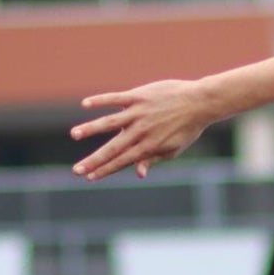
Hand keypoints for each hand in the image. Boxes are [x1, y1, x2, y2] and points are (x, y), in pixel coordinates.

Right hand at [71, 80, 208, 180]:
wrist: (199, 103)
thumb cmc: (186, 129)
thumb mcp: (172, 149)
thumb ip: (152, 159)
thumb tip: (138, 174)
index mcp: (147, 147)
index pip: (121, 162)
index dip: (105, 170)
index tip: (89, 178)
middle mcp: (140, 132)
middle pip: (112, 148)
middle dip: (94, 161)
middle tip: (76, 170)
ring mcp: (138, 113)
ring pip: (110, 122)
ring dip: (91, 129)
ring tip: (74, 135)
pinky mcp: (138, 96)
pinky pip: (116, 99)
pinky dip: (101, 101)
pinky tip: (86, 105)